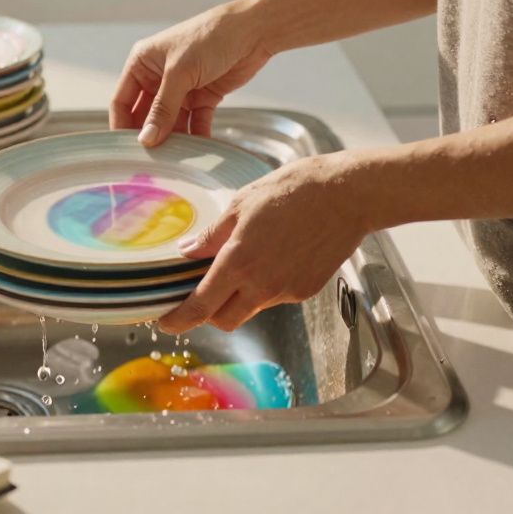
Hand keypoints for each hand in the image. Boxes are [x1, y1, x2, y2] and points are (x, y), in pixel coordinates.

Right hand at [110, 0, 274, 146]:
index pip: (122, 102)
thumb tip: (146, 140)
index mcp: (142, 63)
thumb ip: (162, 108)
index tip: (126, 153)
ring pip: (171, 122)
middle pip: (146, 115)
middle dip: (150, 136)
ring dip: (174, 140)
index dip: (122, 127)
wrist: (254, 31)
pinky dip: (197, 136)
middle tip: (151, 162)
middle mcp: (158, 76)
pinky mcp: (203, 96)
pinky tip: (199, 151)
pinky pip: (195, 122)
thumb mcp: (180, 73)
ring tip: (176, 160)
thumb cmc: (211, 38)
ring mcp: (181, 88)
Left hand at [158, 152, 376, 332]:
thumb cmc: (293, 190)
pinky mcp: (306, 291)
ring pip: (251, 309)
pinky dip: (267, 287)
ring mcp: (286, 291)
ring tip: (249, 259)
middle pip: (224, 321)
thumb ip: (211, 235)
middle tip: (205, 290)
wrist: (346, 195)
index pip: (201, 306)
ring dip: (240, 297)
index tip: (166, 323)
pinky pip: (276, 298)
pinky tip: (276, 257)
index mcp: (239, 262)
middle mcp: (261, 285)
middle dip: (210, 313)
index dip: (179, 320)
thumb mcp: (241, 204)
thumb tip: (186, 252)